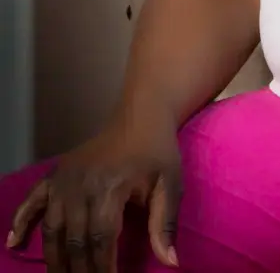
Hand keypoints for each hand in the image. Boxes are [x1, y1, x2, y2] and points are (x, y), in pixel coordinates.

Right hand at [5, 118, 181, 272]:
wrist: (140, 116)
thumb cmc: (158, 151)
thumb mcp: (170, 184)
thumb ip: (165, 223)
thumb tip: (170, 262)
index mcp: (111, 187)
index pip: (101, 240)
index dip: (103, 268)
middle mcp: (81, 184)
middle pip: (75, 240)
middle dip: (80, 270)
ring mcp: (64, 179)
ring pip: (52, 229)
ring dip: (55, 259)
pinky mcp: (55, 174)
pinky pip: (32, 201)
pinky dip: (21, 221)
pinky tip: (14, 243)